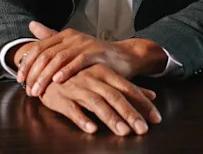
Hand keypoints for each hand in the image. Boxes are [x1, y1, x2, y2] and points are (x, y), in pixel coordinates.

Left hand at [15, 22, 166, 96]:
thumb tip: (31, 24)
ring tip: (37, 90)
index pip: (39, 48)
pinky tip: (57, 81)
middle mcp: (72, 37)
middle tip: (27, 89)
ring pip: (59, 59)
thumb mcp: (72, 48)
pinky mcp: (96, 52)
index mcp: (64, 35)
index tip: (19, 79)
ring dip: (45, 76)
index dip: (27, 63)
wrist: (124, 57)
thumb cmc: (96, 56)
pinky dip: (67, 71)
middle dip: (33, 73)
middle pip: (45, 54)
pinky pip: (78, 61)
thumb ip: (51, 38)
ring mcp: (84, 44)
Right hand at [38, 64, 160, 135]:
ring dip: (110, 118)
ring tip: (123, 132)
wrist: (46, 69)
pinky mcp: (60, 98)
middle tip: (143, 129)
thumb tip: (152, 95)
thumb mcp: (104, 77)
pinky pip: (72, 109)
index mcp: (105, 73)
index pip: (128, 88)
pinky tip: (92, 129)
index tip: (156, 118)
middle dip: (130, 113)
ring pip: (96, 103)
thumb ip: (127, 87)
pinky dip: (82, 119)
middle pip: (115, 97)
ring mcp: (76, 88)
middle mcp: (93, 79)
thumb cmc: (79, 76)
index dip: (143, 103)